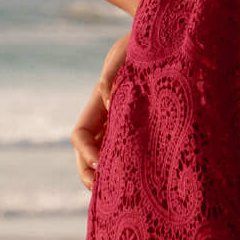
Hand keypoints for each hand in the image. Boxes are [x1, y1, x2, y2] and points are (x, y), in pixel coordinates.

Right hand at [70, 33, 130, 189]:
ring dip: (108, 176)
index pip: (80, 136)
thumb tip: (109, 102)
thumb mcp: (123, 57)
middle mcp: (105, 118)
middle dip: (90, 174)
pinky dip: (129, 168)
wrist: (160, 42)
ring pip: (106, 157)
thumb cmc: (138, 48)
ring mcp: (122, 125)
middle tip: (101, 192)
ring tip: (119, 196)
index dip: (86, 152)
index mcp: (97, 105)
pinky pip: (129, 154)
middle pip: (87, 154)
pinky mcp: (142, 129)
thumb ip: (112, 79)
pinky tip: (141, 183)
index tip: (100, 164)